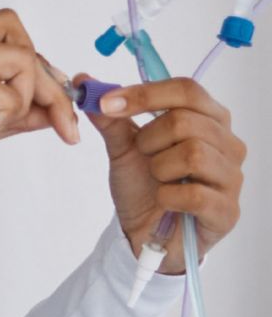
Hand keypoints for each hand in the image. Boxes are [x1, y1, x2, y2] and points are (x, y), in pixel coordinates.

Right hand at [0, 10, 81, 210]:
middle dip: (48, 85)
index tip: (49, 102)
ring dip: (18, 103)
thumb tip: (55, 109)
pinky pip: (8, 96)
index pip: (7, 30)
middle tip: (63, 125)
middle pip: (22, 41)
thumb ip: (14, 111)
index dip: (35, 64)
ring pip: (23, 63)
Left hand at [90, 77, 247, 270]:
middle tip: (141, 155)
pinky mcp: (227, 211)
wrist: (141, 235)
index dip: (144, 94)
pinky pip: (194, 194)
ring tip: (156, 179)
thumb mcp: (123, 148)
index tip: (105, 103)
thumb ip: (110, 117)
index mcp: (209, 120)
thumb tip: (84, 82)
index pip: (187, 90)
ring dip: (159, 167)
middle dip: (149, 138)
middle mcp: (229, 144)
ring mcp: (232, 178)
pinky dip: (167, 196)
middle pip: (187, 120)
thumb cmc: (143, 187)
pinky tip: (164, 200)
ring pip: (193, 154)